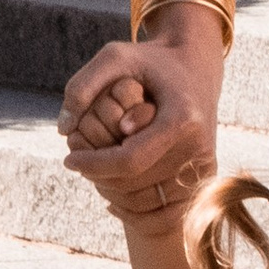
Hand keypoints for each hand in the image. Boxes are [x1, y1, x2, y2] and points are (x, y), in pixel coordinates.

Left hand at [59, 21, 222, 216]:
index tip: (68, 159)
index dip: (93, 165)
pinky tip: (114, 196)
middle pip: (135, 185)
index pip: (128, 161)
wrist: (195, 67)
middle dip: (99, 178)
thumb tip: (64, 129)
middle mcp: (198, 146)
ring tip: (95, 173)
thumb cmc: (149, 61)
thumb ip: (83, 86)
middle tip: (79, 164)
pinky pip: (168, 212)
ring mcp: (204, 165)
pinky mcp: (205, 176)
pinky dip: (137, 212)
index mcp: (181, 119)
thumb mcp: (114, 56)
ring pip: (149, 203)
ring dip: (114, 195)